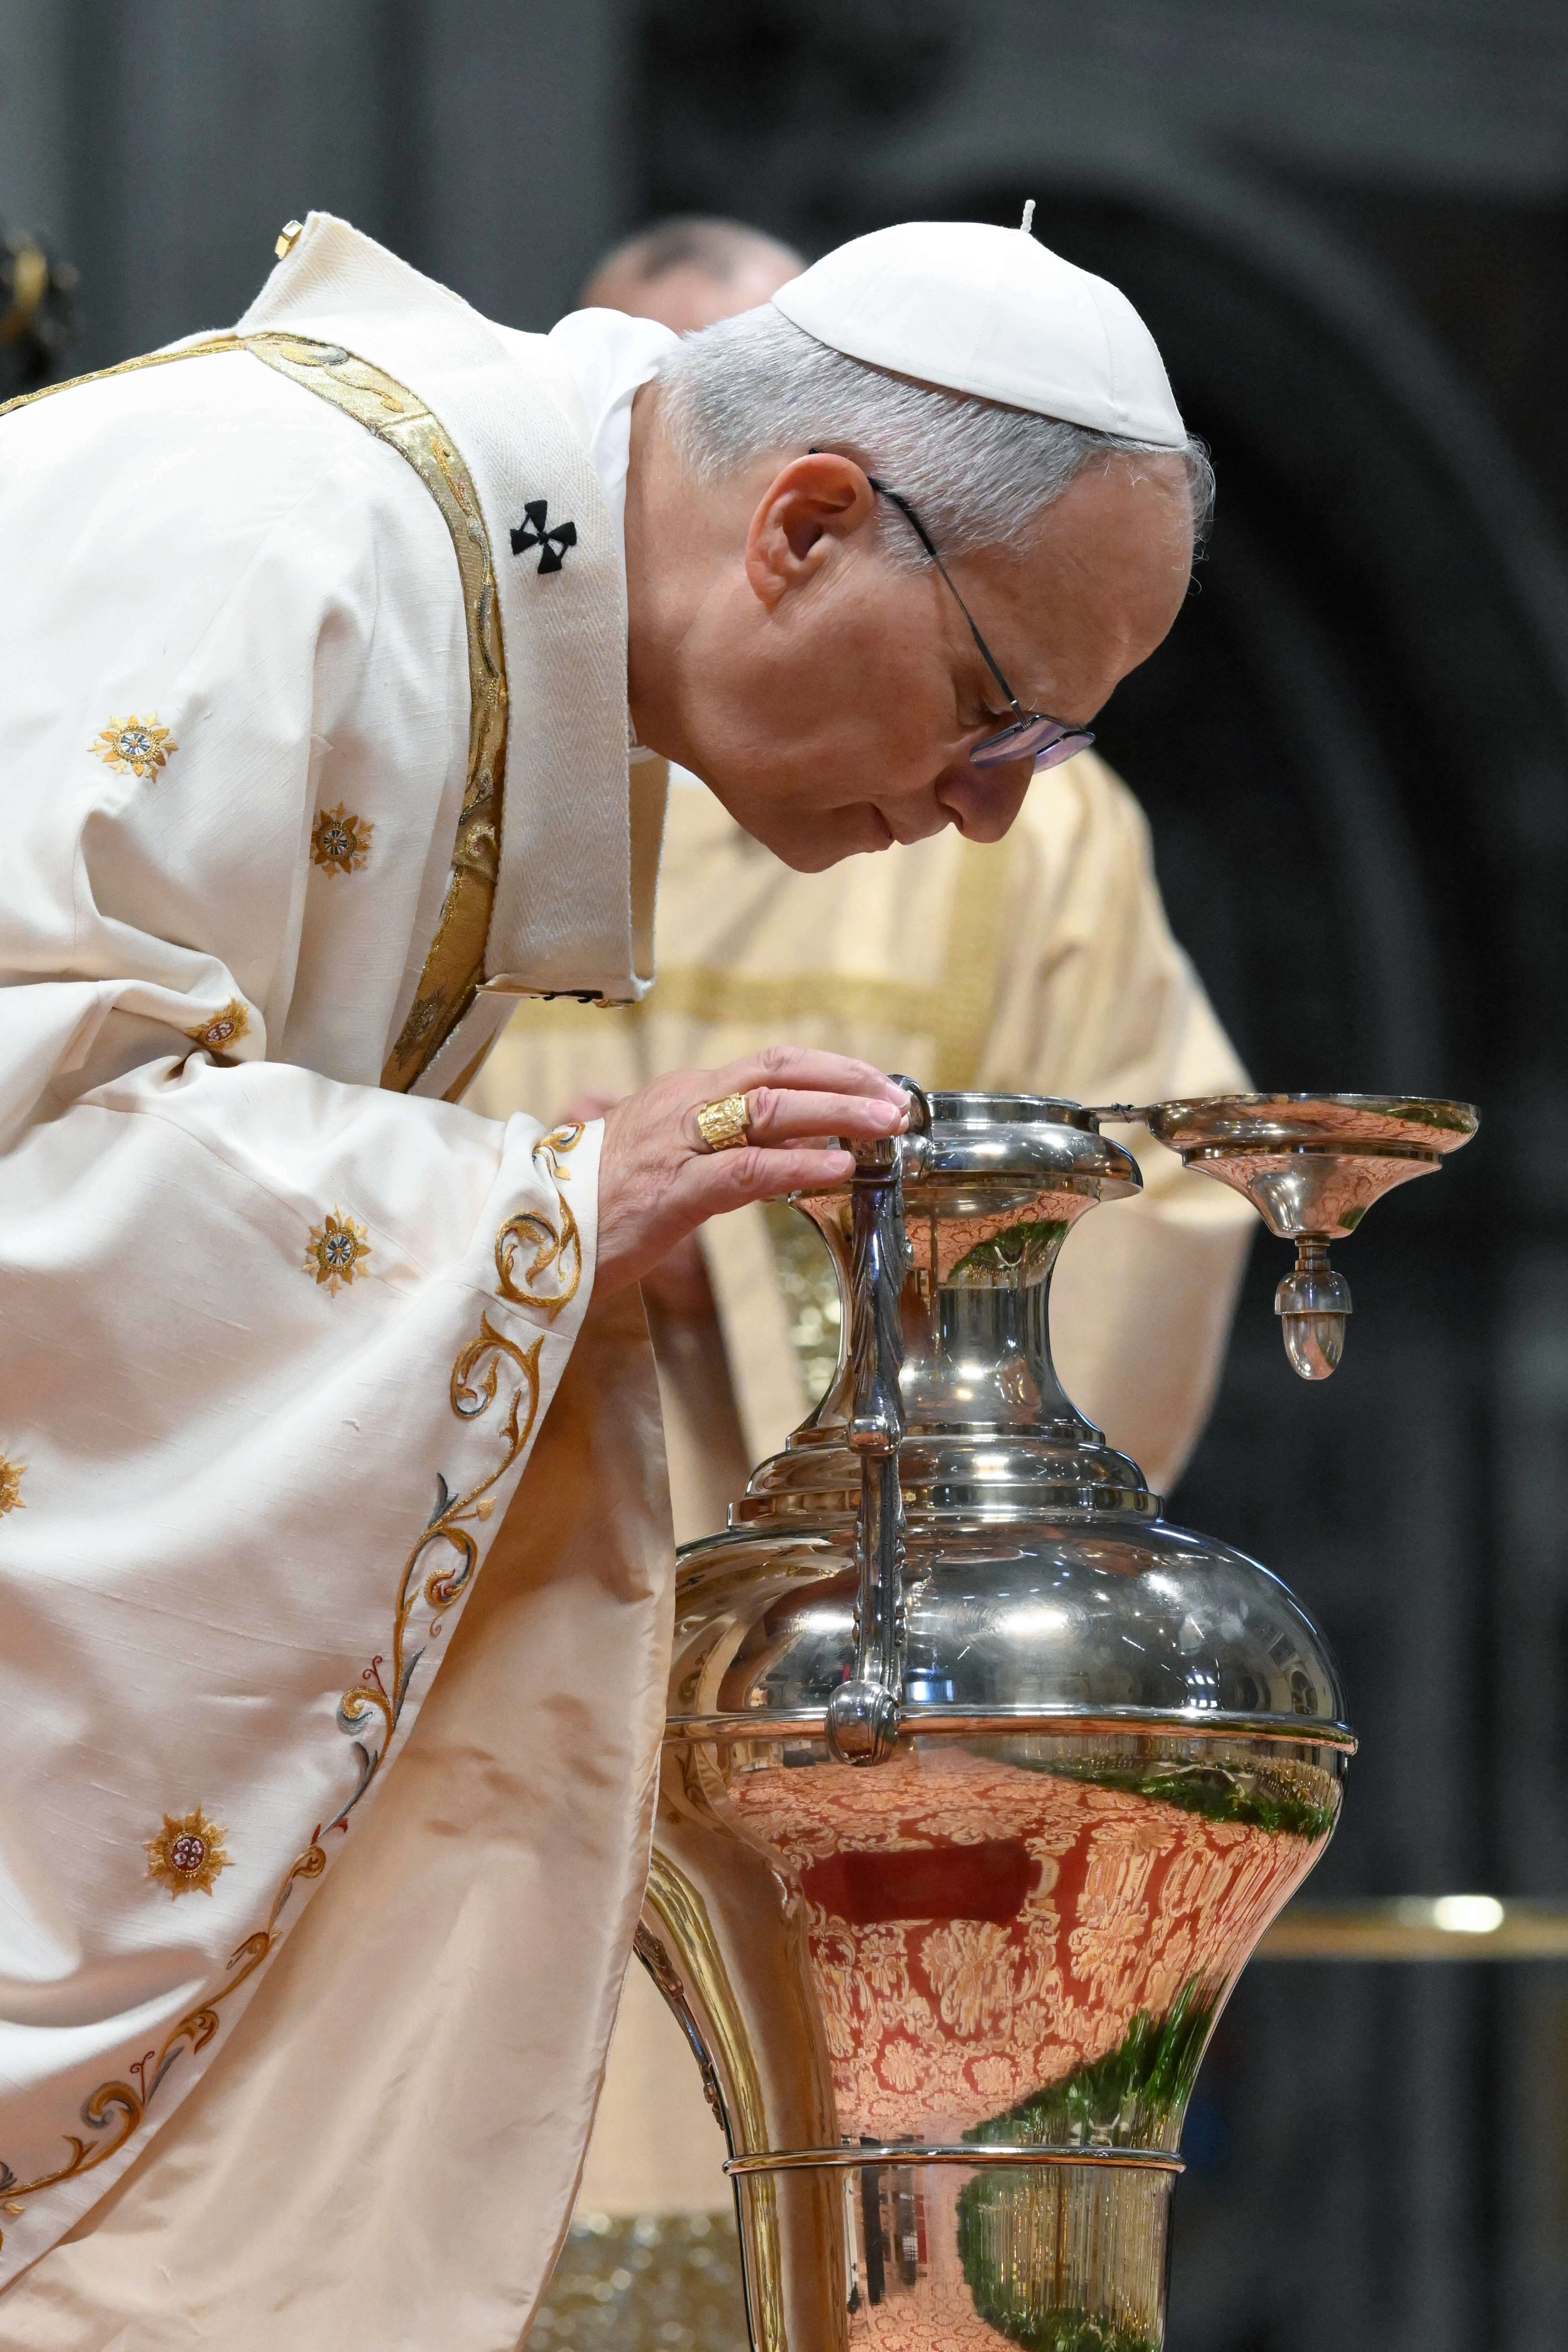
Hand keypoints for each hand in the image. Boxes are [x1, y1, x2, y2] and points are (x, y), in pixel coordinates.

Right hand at [592, 1047, 908, 1298]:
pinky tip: (839, 1167)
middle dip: (845, 1081)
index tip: (875, 1082)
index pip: (768, 1065)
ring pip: (768, 1110)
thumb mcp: (661, 1158)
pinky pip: (746, 1170)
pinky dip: (799, 1164)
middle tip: (897, 1100)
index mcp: (682, 1095)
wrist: (526, 1229)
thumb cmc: (596, 1201)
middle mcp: (682, 1105)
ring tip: (885, 1126)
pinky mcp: (672, 1192)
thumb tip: (774, 1151)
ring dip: (837, 1114)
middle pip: (776, 1072)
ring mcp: (676, 1145)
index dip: (829, 1068)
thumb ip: (713, 1147)